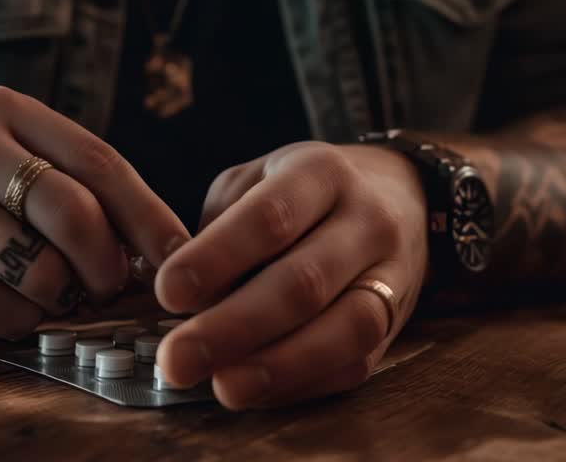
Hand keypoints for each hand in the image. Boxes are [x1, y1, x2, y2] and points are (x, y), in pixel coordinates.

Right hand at [0, 86, 190, 338]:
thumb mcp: (28, 169)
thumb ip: (89, 192)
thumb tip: (173, 249)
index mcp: (5, 110)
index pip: (99, 162)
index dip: (149, 216)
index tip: (181, 255)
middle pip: (72, 213)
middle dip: (108, 262)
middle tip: (110, 285)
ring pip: (43, 270)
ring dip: (63, 296)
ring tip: (50, 289)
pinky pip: (7, 312)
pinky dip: (25, 319)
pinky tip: (8, 303)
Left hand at [154, 142, 427, 408]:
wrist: (398, 194)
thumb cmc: (300, 192)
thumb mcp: (255, 181)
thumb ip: (218, 229)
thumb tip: (184, 300)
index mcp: (321, 173)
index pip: (269, 218)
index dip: (217, 258)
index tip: (168, 293)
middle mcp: (367, 221)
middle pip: (304, 282)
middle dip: (234, 327)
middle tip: (177, 360)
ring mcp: (392, 275)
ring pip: (345, 330)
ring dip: (277, 367)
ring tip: (222, 389)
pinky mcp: (397, 323)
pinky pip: (354, 363)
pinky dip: (302, 383)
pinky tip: (255, 392)